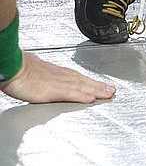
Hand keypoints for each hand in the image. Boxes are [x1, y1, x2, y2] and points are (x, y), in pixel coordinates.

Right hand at [0, 53, 114, 103]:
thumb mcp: (37, 71)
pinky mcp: (52, 91)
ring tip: (108, 94)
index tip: (103, 84)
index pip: (79, 77)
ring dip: (97, 90)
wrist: (13, 66)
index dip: (92, 81)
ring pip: (82, 86)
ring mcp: (58, 83)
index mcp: (57, 72)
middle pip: (84, 81)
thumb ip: (46, 75)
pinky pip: (71, 94)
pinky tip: (91, 99)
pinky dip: (82, 96)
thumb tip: (46, 78)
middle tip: (112, 90)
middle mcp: (61, 76)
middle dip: (99, 86)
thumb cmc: (20, 68)